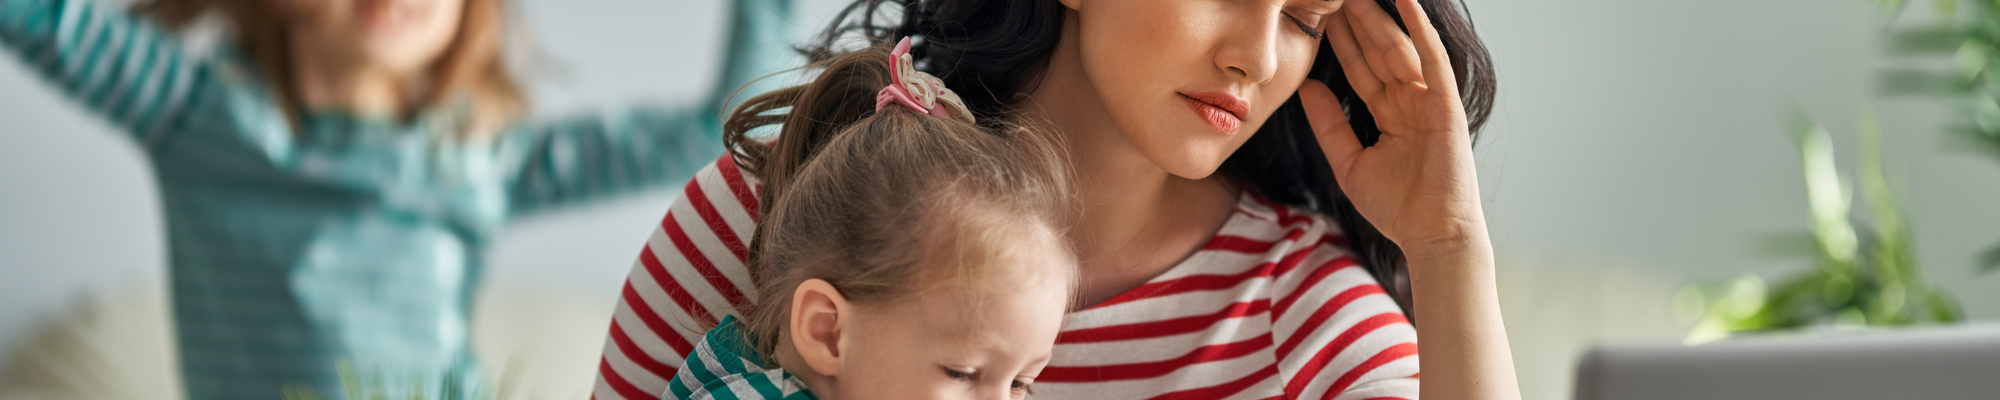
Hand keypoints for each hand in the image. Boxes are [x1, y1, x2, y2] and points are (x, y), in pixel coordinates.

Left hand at [1299, 0, 1485, 254]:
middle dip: (1357, 22)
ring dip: (1379, 18)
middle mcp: (1410, 102)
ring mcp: (1429, 101)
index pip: (1360, 70)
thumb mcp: (1349, 162)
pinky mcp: (1446, 106)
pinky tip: (1406, 3)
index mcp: (1390, 115)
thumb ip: (1329, 124)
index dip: (1340, 43)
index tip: (1321, 15)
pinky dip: (1420, 31)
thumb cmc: (1397, 208)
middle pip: (1377, 53)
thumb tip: (1307, 87)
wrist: (1432, 235)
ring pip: (1399, 50)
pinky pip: (1432, 61)